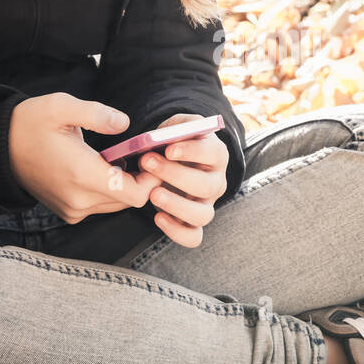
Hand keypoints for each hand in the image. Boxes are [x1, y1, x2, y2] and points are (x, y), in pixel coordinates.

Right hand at [8, 93, 162, 223]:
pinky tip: (105, 167)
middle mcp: (79, 200)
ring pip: (117, 204)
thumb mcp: (62, 106)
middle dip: (142, 178)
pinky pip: (101, 205)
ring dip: (126, 183)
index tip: (151, 155)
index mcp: (82, 176)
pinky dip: (110, 190)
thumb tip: (124, 124)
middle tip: (143, 152)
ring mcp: (73, 209)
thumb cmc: (31, 123)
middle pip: (130, 200)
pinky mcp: (68, 211)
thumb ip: (97, 114)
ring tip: (124, 157)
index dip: (152, 176)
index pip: (136, 194)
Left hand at [138, 113, 228, 246]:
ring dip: (177, 205)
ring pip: (202, 215)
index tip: (168, 149)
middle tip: (147, 162)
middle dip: (174, 174)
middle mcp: (217, 182)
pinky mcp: (194, 223)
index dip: (192, 152)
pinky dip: (177, 232)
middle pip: (205, 185)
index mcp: (216, 154)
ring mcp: (206, 205)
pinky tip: (158, 217)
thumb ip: (177, 126)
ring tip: (153, 194)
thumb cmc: (174, 141)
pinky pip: (194, 237)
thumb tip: (166, 136)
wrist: (170, 159)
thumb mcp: (177, 125)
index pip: (213, 153)